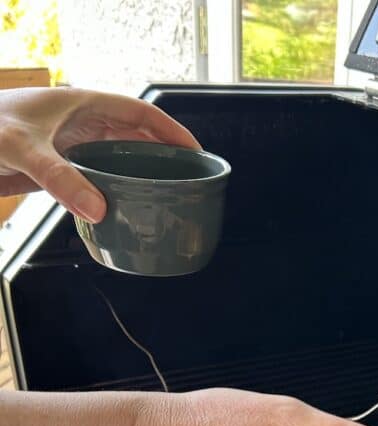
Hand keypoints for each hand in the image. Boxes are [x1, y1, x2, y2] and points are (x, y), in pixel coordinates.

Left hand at [0, 87, 199, 222]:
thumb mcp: (24, 149)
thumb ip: (60, 179)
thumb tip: (99, 209)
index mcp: (82, 105)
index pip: (141, 112)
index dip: (172, 131)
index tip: (196, 153)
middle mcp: (82, 124)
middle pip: (137, 136)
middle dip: (165, 156)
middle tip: (188, 181)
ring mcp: (72, 145)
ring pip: (121, 158)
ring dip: (142, 175)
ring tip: (165, 197)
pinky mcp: (61, 166)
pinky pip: (100, 177)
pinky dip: (118, 191)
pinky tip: (124, 209)